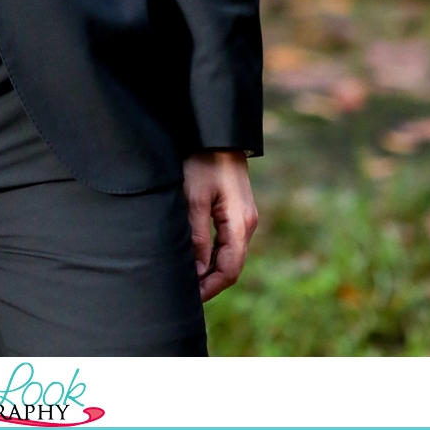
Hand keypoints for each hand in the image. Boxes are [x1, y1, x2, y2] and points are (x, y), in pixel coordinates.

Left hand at [182, 149, 257, 302]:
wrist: (216, 131)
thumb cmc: (203, 160)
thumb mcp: (194, 198)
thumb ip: (197, 237)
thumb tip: (197, 273)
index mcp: (240, 224)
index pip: (229, 270)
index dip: (210, 288)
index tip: (189, 297)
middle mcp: (246, 224)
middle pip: (230, 265)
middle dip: (208, 282)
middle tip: (183, 291)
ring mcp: (243, 217)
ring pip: (228, 254)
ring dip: (209, 268)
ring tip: (185, 277)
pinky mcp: (236, 209)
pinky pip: (226, 241)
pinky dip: (211, 253)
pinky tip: (194, 256)